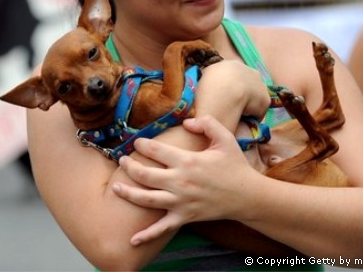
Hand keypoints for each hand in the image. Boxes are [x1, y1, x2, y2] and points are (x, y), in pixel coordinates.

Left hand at [112, 115, 256, 245]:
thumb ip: (207, 124)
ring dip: (127, 193)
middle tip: (122, 161)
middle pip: (144, 174)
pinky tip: (132, 240)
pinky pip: (162, 228)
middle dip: (129, 166)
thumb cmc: (235, 166)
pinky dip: (147, 235)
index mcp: (187, 161)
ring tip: (115, 187)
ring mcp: (180, 202)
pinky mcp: (184, 217)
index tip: (137, 143)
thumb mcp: (225, 138)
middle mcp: (180, 182)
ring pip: (146, 199)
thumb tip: (186, 122)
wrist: (247, 196)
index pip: (155, 150)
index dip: (142, 145)